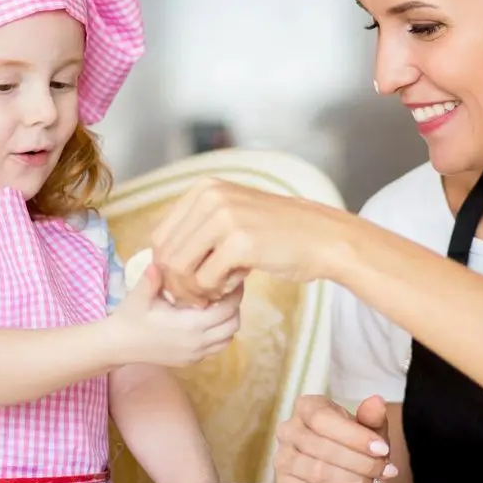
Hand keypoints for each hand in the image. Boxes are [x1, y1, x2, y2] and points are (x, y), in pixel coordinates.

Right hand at [105, 262, 241, 367]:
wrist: (118, 346)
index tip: (233, 279)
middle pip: (233, 324)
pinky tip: (206, 320)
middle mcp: (198, 342)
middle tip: (227, 290)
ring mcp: (195, 354)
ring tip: (218, 304)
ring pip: (228, 338)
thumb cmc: (130, 318)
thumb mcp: (139, 296)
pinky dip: (219, 334)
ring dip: (228, 322)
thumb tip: (157, 261)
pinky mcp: (191, 361)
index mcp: (190, 325)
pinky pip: (216, 348)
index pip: (227, 310)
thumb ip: (151, 280)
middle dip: (234, 307)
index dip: (235, 294)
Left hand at [150, 178, 347, 306]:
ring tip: (218, 289)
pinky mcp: (239, 242)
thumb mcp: (232, 215)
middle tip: (201, 294)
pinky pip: (205, 281)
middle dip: (178, 283)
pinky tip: (235, 285)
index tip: (189, 282)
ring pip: (179, 269)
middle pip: (166, 254)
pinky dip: (215, 292)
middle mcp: (210, 196)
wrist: (322, 238)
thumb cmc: (278, 233)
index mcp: (204, 188)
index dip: (168, 268)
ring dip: (195, 290)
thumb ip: (198, 230)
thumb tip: (159, 262)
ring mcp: (224, 217)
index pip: (160, 237)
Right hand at [273, 394, 395, 482]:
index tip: (383, 449)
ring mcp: (282, 459)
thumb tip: (377, 402)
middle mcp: (288, 430)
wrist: (341, 474)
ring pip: (317, 473)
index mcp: (306, 407)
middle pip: (322, 448)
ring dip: (351, 480)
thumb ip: (372, 417)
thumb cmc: (353, 445)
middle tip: (385, 472)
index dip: (354, 436)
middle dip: (360, 463)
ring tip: (373, 482)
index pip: (324, 419)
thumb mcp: (368, 430)